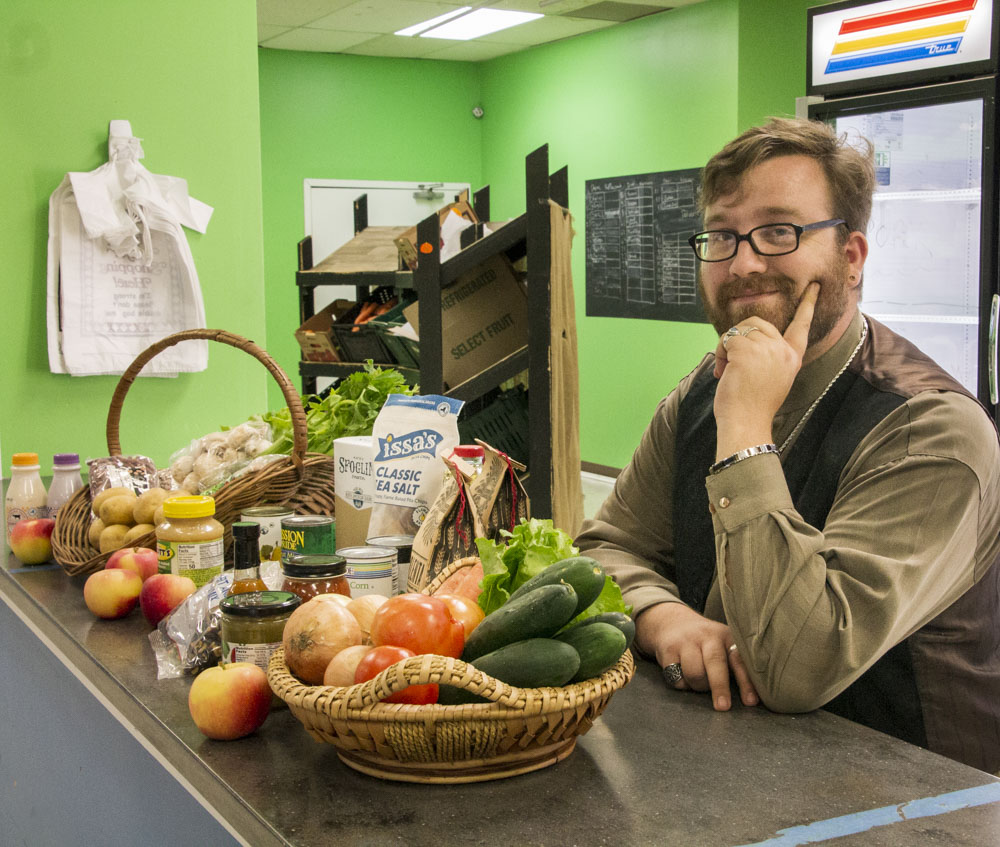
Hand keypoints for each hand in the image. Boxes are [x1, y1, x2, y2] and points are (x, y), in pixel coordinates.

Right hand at [637, 602, 757, 710]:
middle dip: (720, 687)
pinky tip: (683, 675)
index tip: (750, 702)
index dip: (746, 682)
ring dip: (698, 686)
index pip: (739, 659)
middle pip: (715, 662)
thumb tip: (752, 699)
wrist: (673, 622)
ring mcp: (686, 641)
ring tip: (700, 684)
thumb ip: (736, 664)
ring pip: (694, 673)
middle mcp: (708, 636)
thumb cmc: (706, 644)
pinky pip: (676, 676)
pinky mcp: (668, 649)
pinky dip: (682, 683)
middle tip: (723, 707)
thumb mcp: (724, 646)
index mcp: (727, 637)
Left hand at [712, 282, 818, 459]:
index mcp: (792, 358)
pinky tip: (723, 371)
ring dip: (726, 348)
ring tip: (727, 371)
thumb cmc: (752, 406)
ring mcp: (766, 349)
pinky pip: (727, 338)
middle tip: (730, 365)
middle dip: (739, 338)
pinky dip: (720, 353)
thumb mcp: (770, 378)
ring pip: (739, 330)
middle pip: (758, 323)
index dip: (808, 306)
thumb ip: (767, 357)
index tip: (814, 287)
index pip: (801, 326)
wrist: (746, 424)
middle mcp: (783, 351)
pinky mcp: (747, 350)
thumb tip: (745, 340)